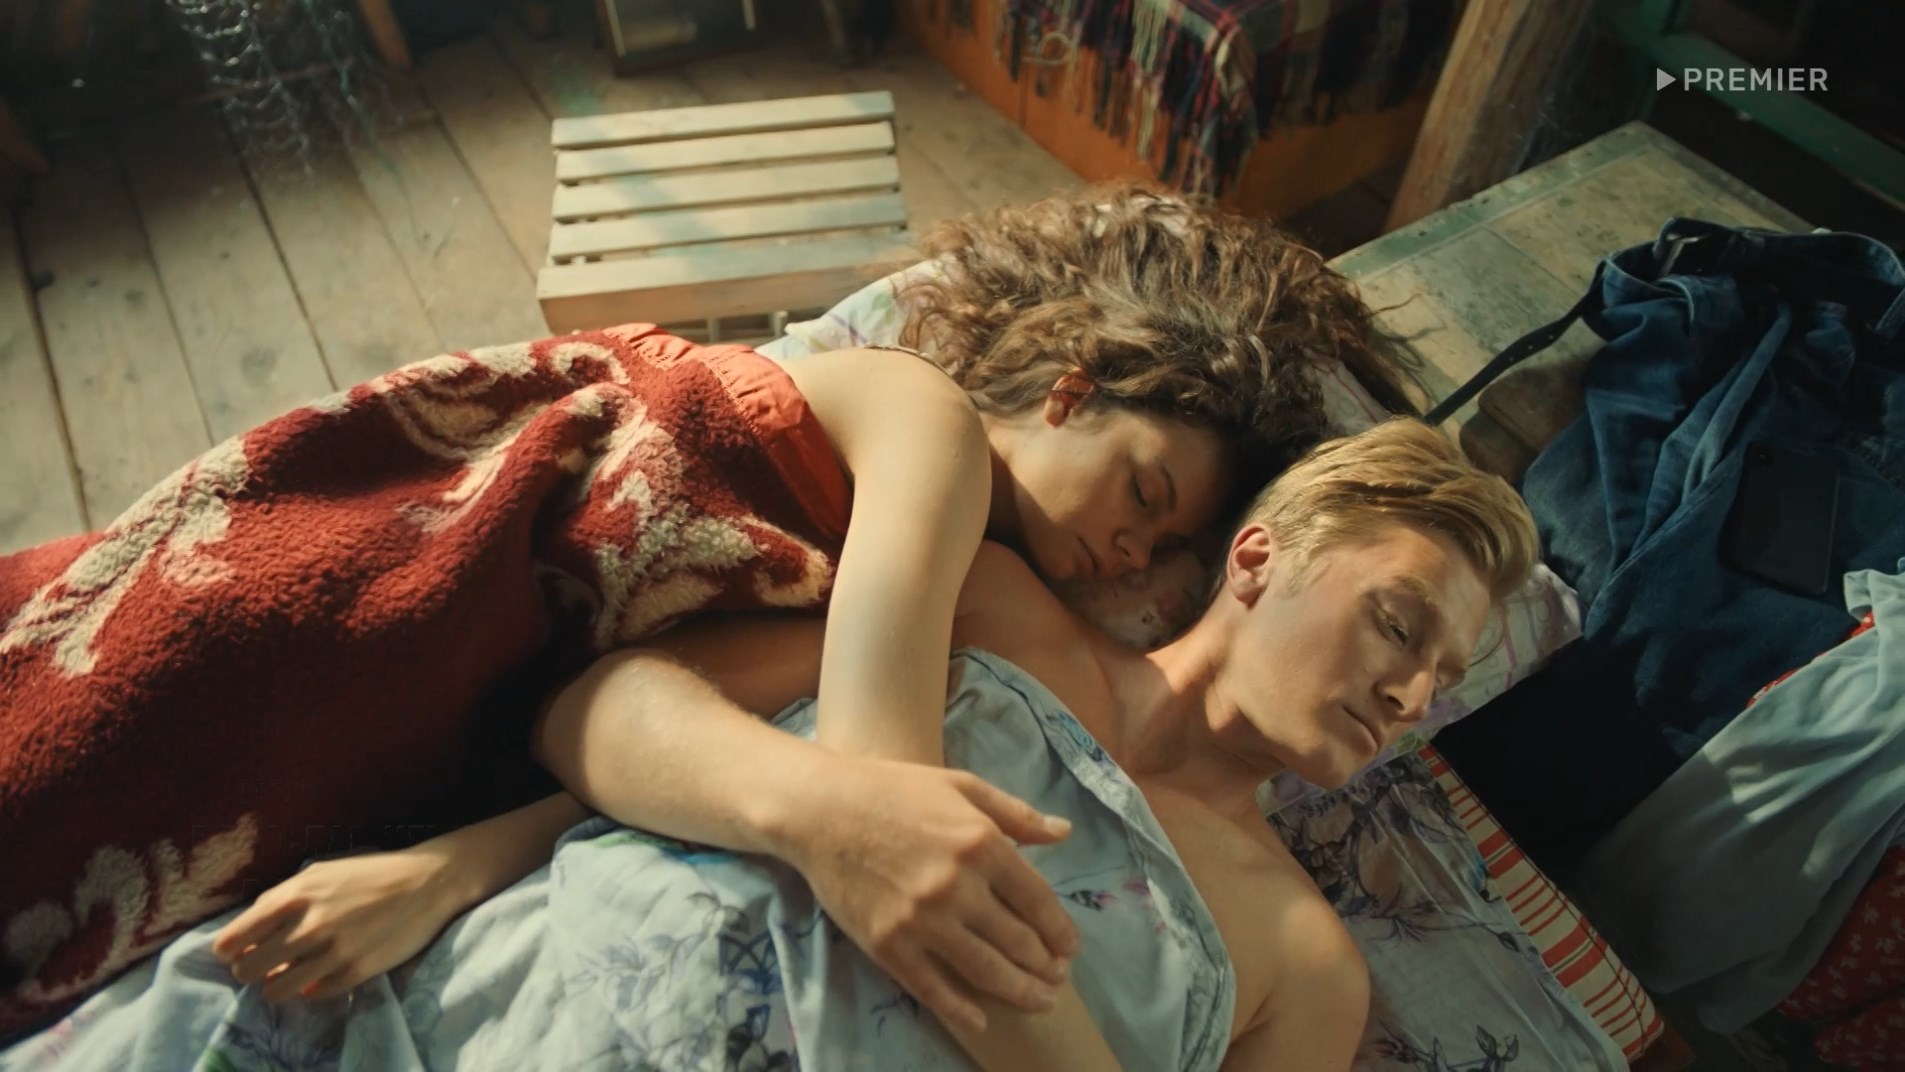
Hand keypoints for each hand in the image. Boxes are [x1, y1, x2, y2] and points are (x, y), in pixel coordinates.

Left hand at [210, 847, 467, 1002]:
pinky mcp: (357, 971)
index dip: (229, 951)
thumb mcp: (320, 872)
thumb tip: (249, 929)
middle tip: (265, 965)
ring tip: (288, 976)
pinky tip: (320, 975)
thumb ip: (281, 897)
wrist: (428, 882)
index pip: (234, 939)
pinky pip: (314, 995)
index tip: (238, 952)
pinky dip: (311, 989)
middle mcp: (309, 925)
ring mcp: (334, 951)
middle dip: (250, 971)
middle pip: (248, 970)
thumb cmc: (371, 873)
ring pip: (277, 990)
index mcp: (294, 896)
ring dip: (276, 987)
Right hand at [775, 755, 1080, 1034]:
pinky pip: (933, 988)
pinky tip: (980, 1021)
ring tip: (1039, 1001)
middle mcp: (958, 886)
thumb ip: (1015, 813)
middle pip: (1017, 941)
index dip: (1060, 931)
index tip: (1070, 948)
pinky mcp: (888, 945)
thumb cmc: (891, 789)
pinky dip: (961, 1010)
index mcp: (981, 843)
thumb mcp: (960, 785)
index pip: (1037, 901)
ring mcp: (922, 920)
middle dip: (1046, 966)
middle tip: (1057, 979)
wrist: (819, 809)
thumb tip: (1064, 832)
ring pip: (985, 970)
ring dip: (1020, 992)